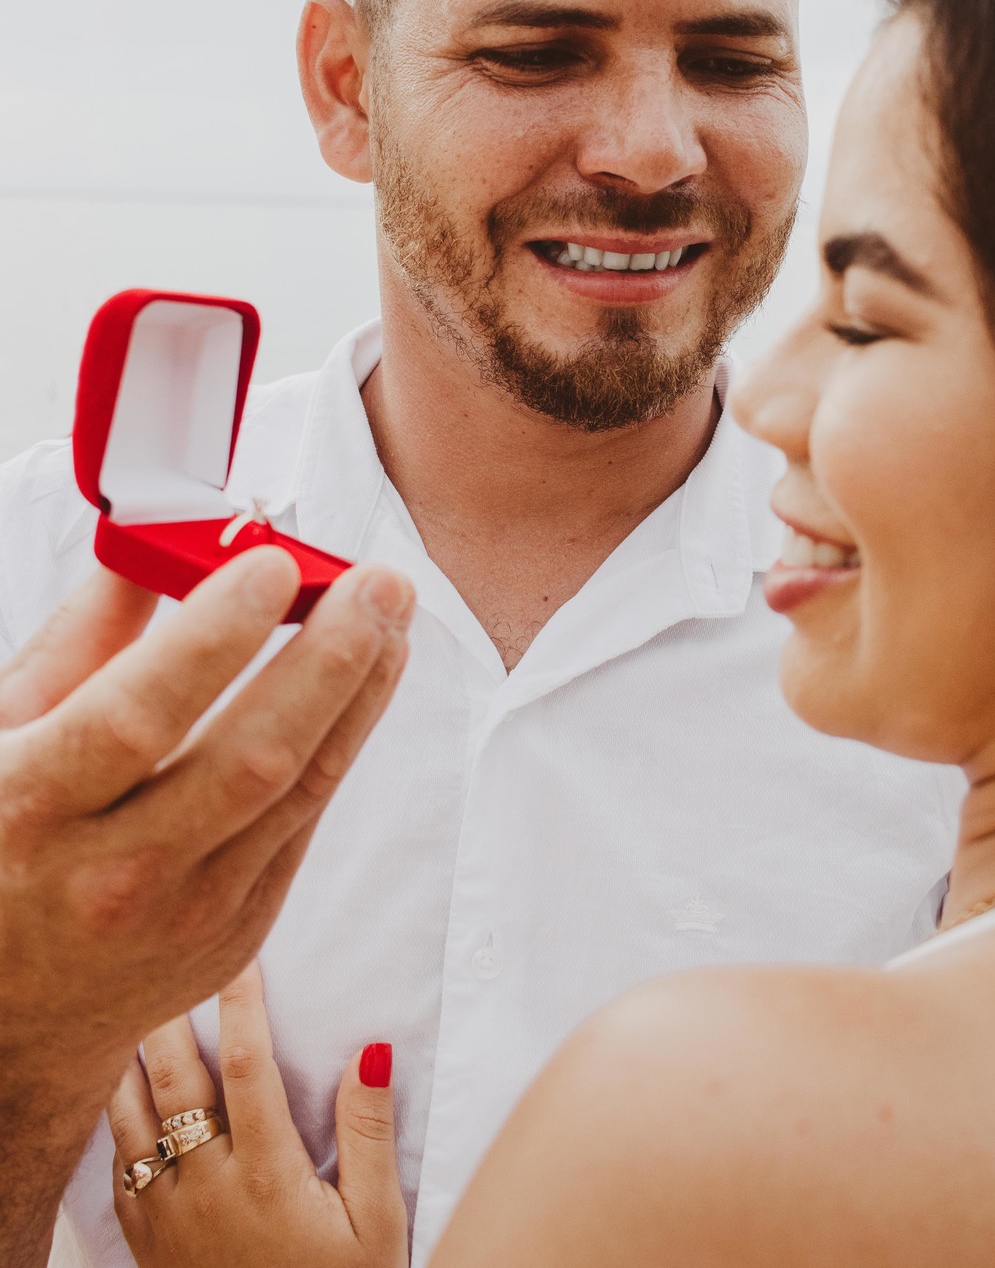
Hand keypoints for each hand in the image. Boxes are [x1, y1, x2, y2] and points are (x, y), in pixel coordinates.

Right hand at [0, 549, 411, 1267]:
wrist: (7, 1018)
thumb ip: (77, 643)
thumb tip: (152, 540)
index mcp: (30, 812)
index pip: (135, 720)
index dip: (211, 641)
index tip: (272, 564)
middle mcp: (112, 876)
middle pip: (246, 762)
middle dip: (326, 662)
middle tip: (377, 581)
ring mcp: (185, 916)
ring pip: (298, 792)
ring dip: (358, 692)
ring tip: (392, 609)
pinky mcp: (238, 934)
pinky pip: (304, 823)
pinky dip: (342, 740)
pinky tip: (370, 675)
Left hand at [108, 963, 406, 1267]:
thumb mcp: (376, 1224)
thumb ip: (370, 1135)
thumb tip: (371, 1051)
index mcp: (266, 1173)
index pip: (243, 1064)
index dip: (240, 1003)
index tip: (243, 956)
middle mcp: (207, 1186)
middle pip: (171, 1077)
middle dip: (169, 1010)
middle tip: (171, 962)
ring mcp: (168, 1215)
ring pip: (128, 1117)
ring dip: (130, 1057)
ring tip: (138, 1008)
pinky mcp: (146, 1241)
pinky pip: (115, 1165)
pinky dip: (115, 1117)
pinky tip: (124, 1091)